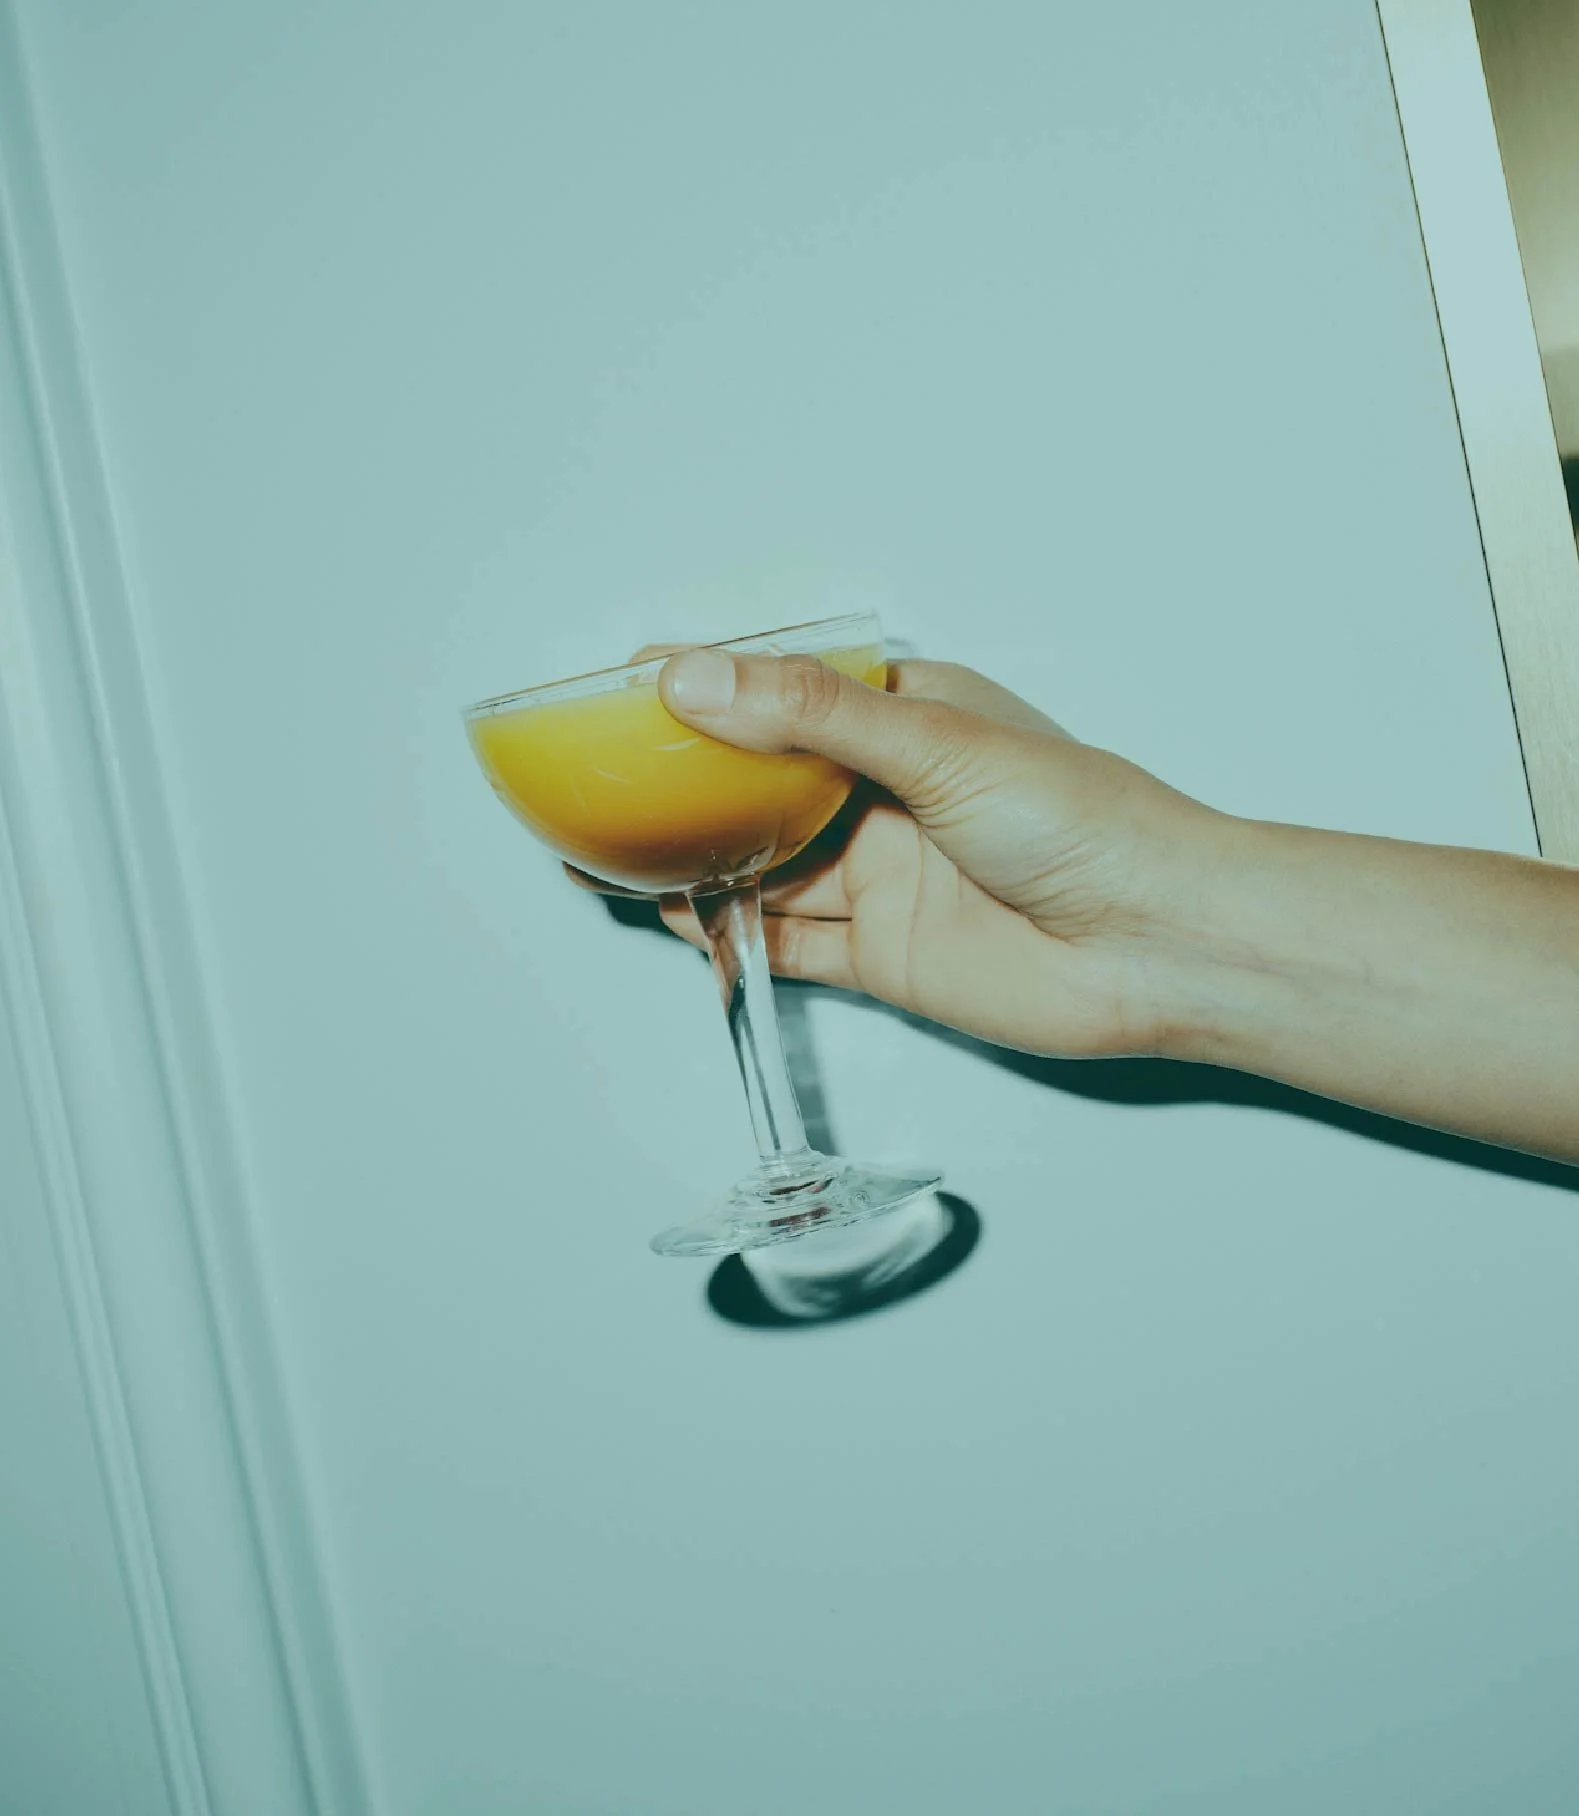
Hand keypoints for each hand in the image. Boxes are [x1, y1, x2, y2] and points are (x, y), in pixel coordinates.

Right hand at [572, 647, 1230, 1059]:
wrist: (1155, 945)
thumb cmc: (1084, 821)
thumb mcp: (937, 744)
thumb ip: (809, 718)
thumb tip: (695, 678)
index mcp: (909, 718)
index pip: (786, 690)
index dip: (708, 686)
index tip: (626, 686)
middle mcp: (886, 796)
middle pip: (758, 785)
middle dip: (679, 785)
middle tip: (592, 781)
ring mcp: (880, 877)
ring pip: (758, 866)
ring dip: (687, 864)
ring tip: (601, 856)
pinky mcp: (881, 955)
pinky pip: (784, 944)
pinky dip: (728, 939)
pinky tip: (675, 924)